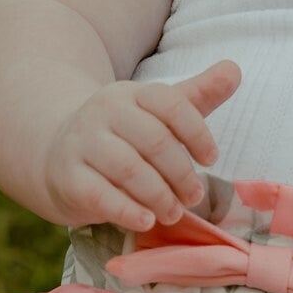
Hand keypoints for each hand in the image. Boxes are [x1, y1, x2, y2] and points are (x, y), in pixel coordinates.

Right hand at [41, 60, 241, 230]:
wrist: (57, 153)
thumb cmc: (124, 135)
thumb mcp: (159, 113)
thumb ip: (198, 95)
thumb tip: (235, 70)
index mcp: (132, 94)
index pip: (171, 104)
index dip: (197, 133)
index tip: (211, 159)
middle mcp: (104, 113)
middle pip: (154, 140)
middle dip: (181, 173)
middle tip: (195, 197)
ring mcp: (82, 143)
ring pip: (129, 169)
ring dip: (160, 196)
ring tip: (175, 213)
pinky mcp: (68, 176)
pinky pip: (100, 194)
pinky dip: (128, 211)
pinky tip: (147, 221)